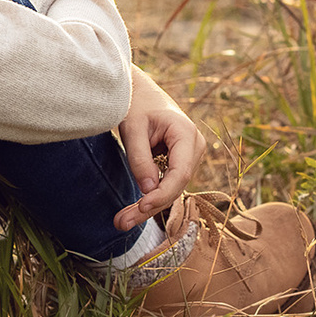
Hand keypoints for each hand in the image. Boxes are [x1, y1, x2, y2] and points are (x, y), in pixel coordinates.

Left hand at [114, 66, 204, 232]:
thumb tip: (148, 191)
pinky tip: (131, 212)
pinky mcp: (180, 163)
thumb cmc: (136, 106)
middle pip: (176, 185)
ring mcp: (189, 156)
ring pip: (172, 189)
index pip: (180, 172)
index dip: (162, 193)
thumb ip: (140, 159)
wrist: (142, 93)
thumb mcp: (133, 129)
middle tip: (121, 223)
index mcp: (186, 133)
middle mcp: (194, 147)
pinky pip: (167, 185)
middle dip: (150, 206)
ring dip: (148, 206)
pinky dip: (150, 198)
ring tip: (121, 221)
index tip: (141, 205)